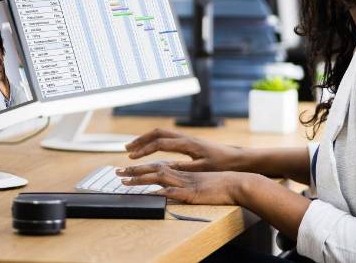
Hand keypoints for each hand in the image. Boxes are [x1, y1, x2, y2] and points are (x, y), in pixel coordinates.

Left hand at [119, 163, 250, 204]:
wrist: (238, 182)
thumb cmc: (222, 180)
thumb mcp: (201, 176)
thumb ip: (187, 176)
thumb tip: (173, 179)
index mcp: (184, 166)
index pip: (159, 161)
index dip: (143, 162)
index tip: (128, 165)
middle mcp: (182, 172)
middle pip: (154, 167)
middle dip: (135, 169)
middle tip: (117, 172)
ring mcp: (186, 180)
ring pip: (159, 175)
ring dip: (141, 178)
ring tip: (125, 181)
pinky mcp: (192, 191)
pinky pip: (173, 190)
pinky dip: (160, 190)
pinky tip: (149, 193)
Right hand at [124, 128, 242, 171]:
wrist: (238, 158)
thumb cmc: (221, 164)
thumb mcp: (201, 169)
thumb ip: (181, 168)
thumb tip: (162, 168)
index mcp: (187, 144)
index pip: (159, 143)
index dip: (144, 150)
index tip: (132, 157)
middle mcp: (185, 137)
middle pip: (157, 133)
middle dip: (141, 140)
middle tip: (127, 149)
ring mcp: (187, 138)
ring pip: (162, 133)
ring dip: (147, 139)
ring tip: (134, 147)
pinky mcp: (189, 142)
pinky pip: (167, 137)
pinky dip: (155, 140)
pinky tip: (151, 148)